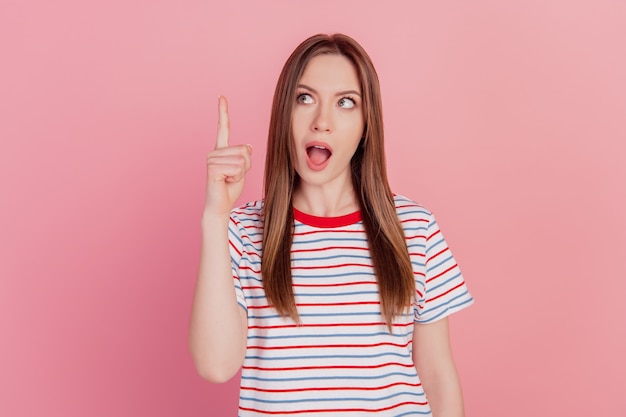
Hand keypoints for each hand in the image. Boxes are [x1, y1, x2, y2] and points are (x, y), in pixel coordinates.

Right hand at [203, 96, 251, 216]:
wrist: (220, 205)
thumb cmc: (230, 188)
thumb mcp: (243, 169)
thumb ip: (245, 156)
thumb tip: (247, 147)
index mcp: (221, 150)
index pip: (222, 128)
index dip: (223, 112)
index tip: (221, 96)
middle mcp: (214, 152)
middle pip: (244, 150)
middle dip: (245, 166)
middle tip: (232, 176)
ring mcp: (211, 159)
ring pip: (242, 160)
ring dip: (240, 173)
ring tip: (228, 179)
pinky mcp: (212, 168)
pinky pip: (237, 168)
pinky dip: (236, 178)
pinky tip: (225, 182)